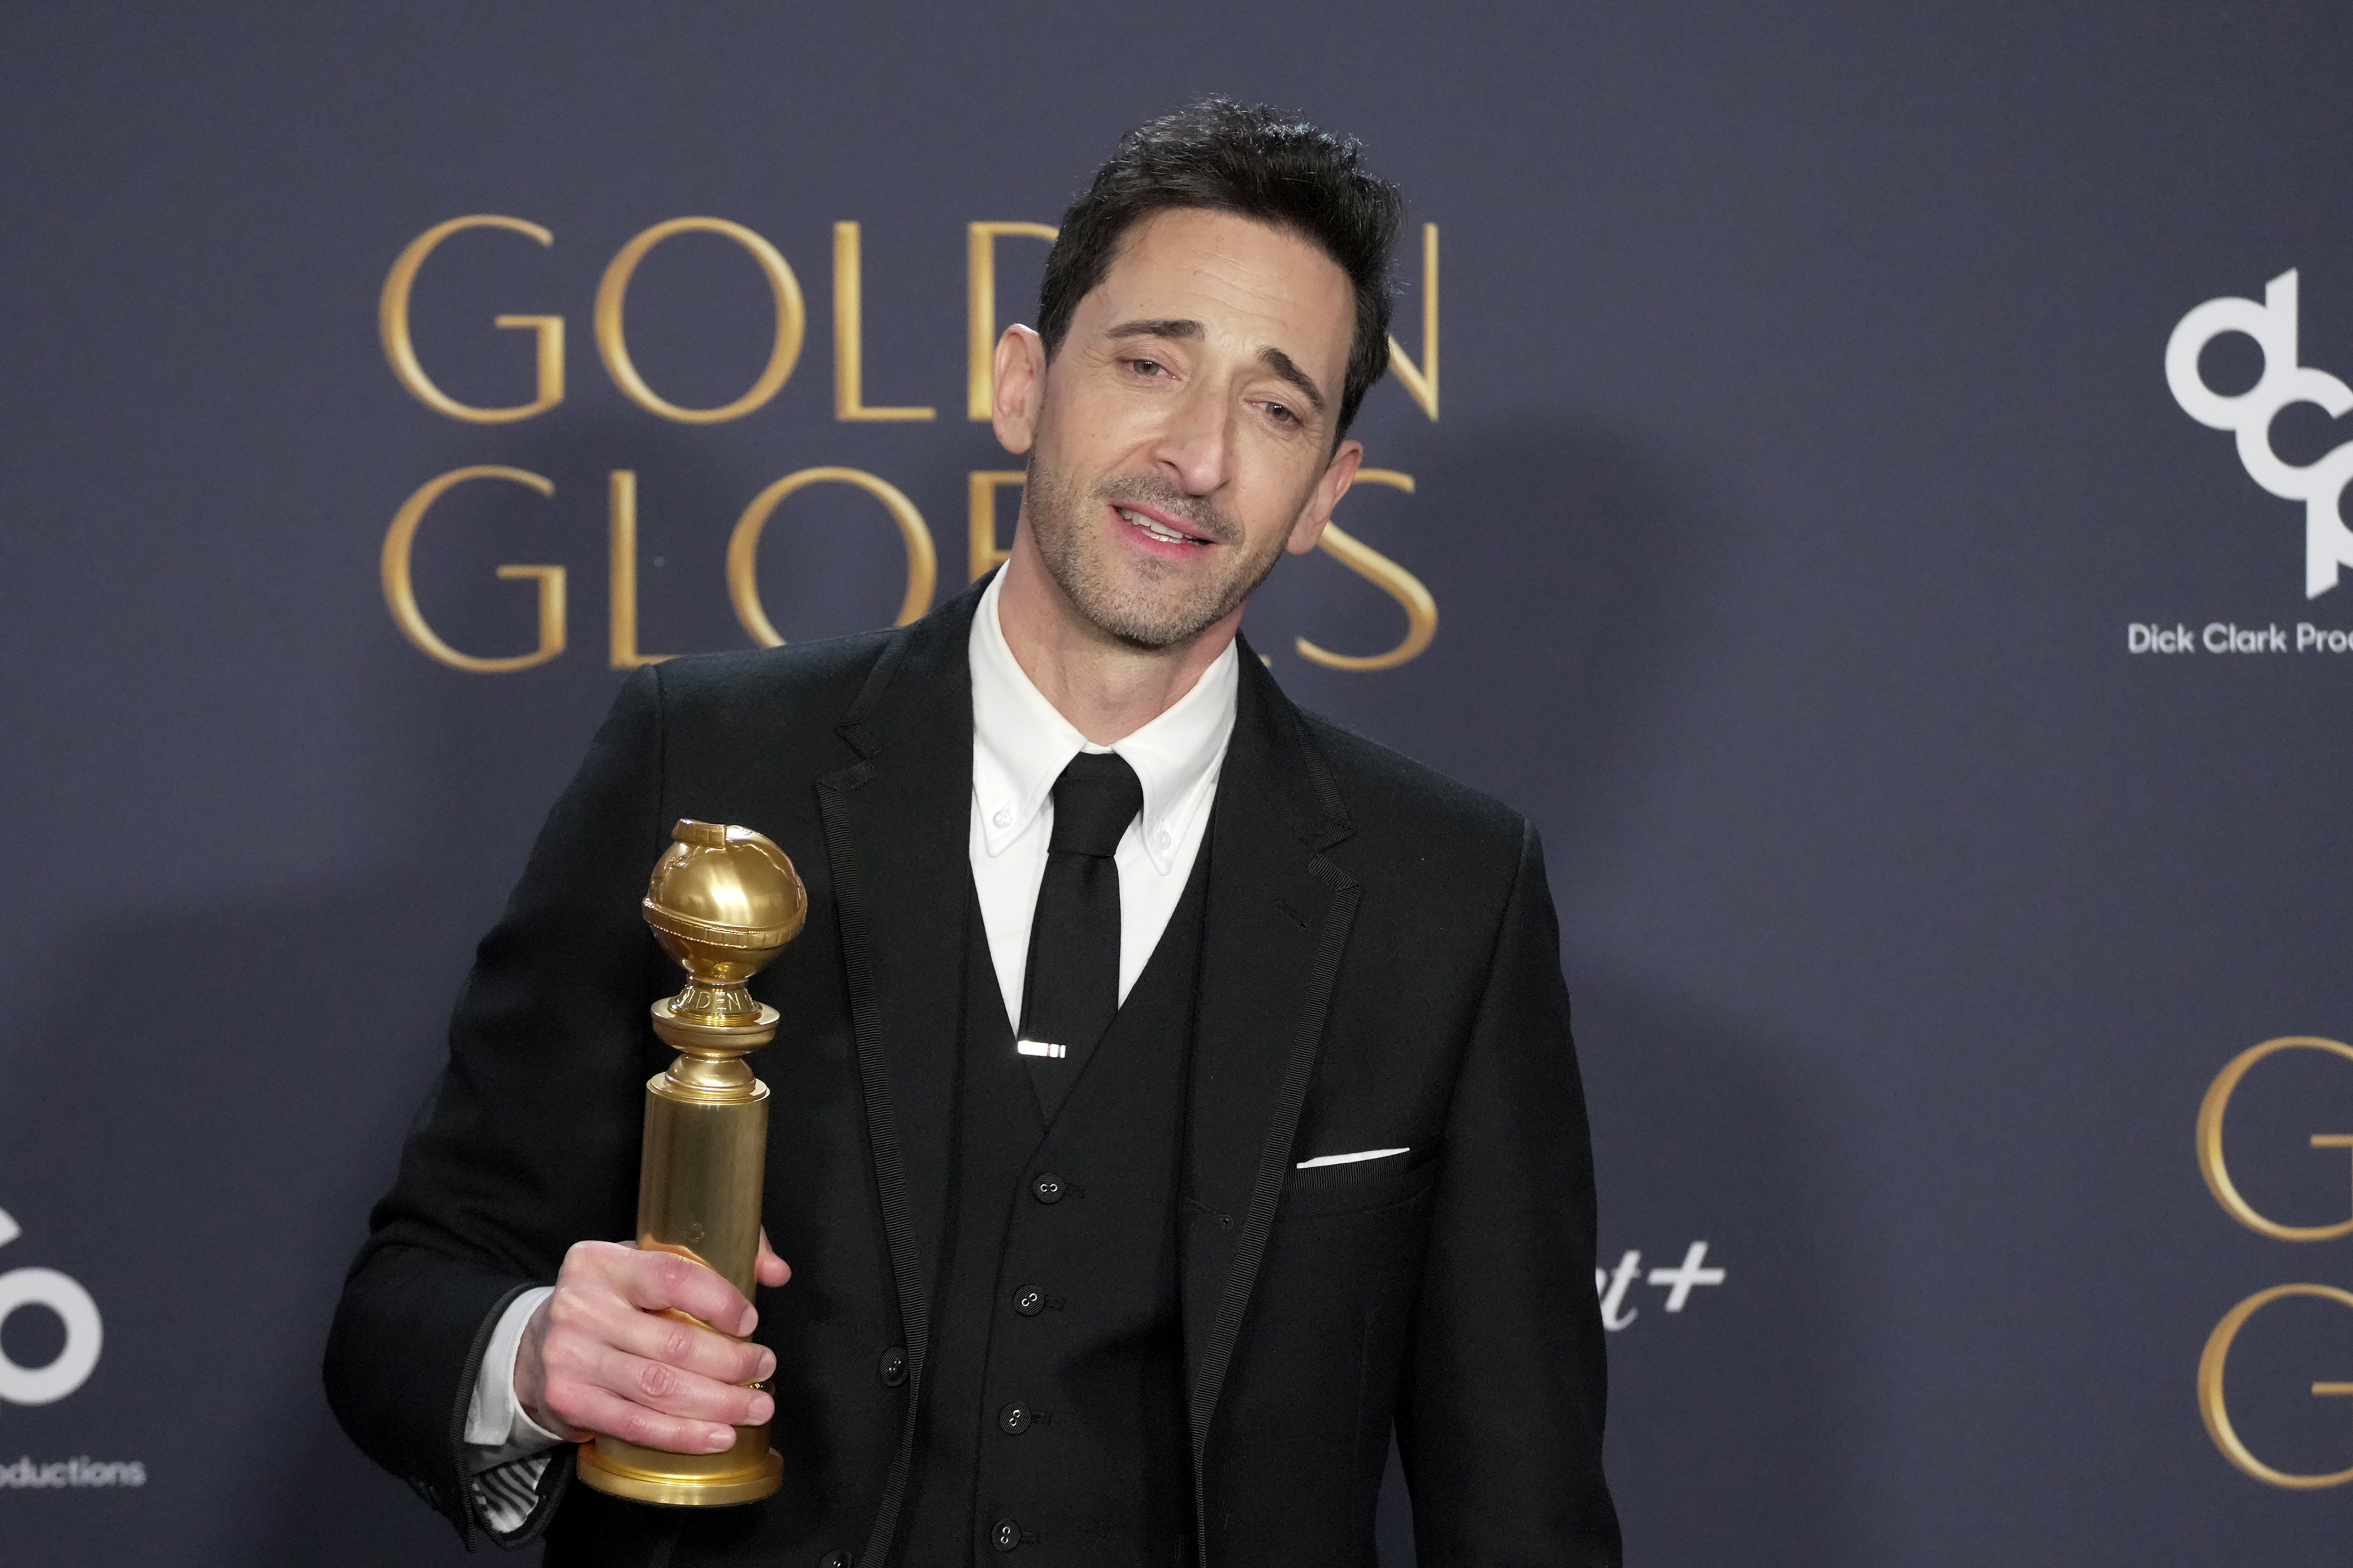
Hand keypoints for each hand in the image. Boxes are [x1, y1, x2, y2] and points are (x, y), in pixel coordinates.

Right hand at [516, 1229, 792, 1453]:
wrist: (538, 1345)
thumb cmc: (613, 1301)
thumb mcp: (649, 1264)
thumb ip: (717, 1258)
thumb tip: (775, 1272)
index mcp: (602, 1262)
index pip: (672, 1276)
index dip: (720, 1301)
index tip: (751, 1320)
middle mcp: (580, 1307)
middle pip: (673, 1343)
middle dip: (733, 1362)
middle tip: (765, 1367)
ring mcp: (570, 1358)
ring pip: (661, 1388)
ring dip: (719, 1403)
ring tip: (756, 1406)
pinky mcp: (570, 1402)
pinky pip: (637, 1424)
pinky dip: (684, 1434)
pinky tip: (719, 1435)